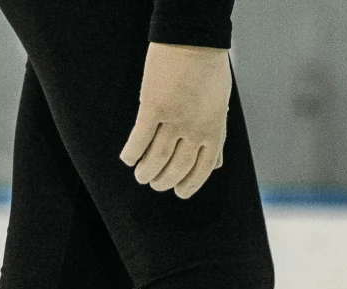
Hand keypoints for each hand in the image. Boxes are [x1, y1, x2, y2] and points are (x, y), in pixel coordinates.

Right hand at [120, 43, 230, 199]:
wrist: (193, 39)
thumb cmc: (208, 71)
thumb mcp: (220, 105)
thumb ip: (216, 137)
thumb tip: (216, 165)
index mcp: (214, 129)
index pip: (201, 170)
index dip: (188, 186)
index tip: (177, 192)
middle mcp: (195, 129)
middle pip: (175, 168)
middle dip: (163, 181)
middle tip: (153, 182)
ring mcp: (174, 119)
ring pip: (156, 158)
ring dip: (145, 172)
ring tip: (140, 175)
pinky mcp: (153, 107)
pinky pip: (139, 140)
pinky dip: (131, 153)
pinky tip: (127, 158)